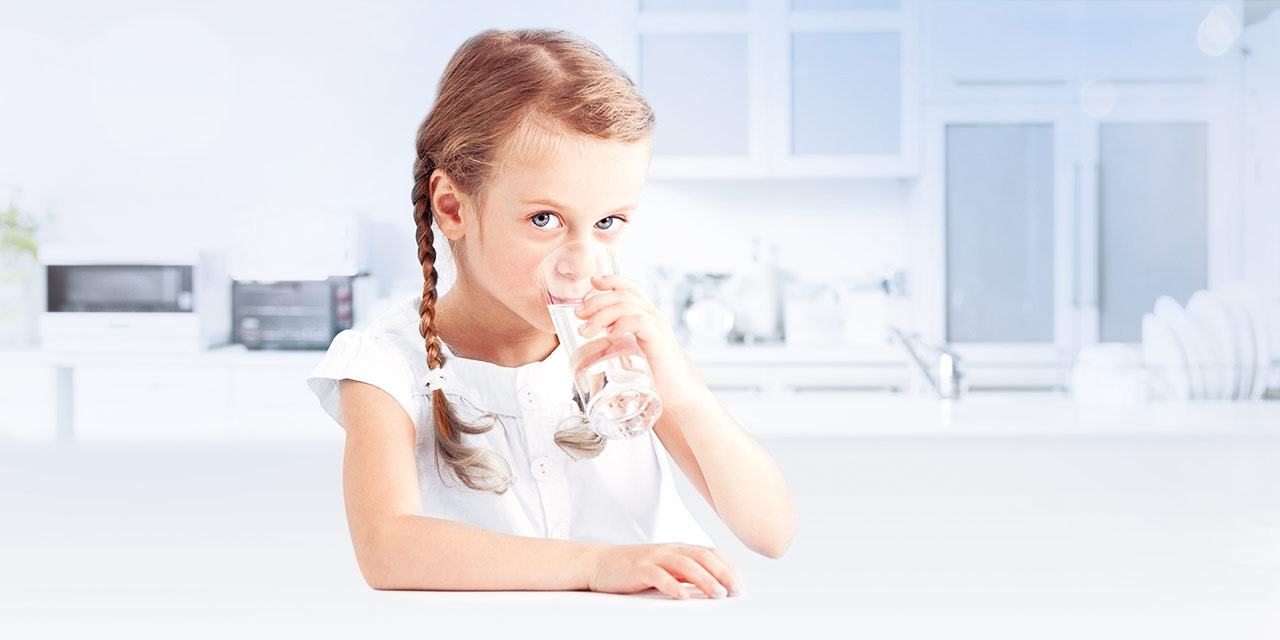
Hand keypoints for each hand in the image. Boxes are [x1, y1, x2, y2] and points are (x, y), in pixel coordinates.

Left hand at [573, 274, 708, 410]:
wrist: (683, 393)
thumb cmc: (661, 377)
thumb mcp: (637, 355)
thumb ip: (619, 346)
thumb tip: (593, 346)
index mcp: (649, 318)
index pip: (631, 288)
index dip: (611, 280)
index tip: (592, 282)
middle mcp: (654, 318)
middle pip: (624, 294)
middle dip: (597, 300)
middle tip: (579, 313)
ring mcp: (658, 327)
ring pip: (627, 305)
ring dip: (601, 314)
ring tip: (585, 330)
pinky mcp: (658, 340)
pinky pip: (638, 320)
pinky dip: (620, 323)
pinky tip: (609, 334)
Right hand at [587, 542, 745, 599]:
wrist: (600, 563)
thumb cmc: (635, 569)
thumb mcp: (666, 569)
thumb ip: (687, 574)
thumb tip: (714, 586)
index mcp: (679, 550)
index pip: (710, 554)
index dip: (728, 567)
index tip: (740, 584)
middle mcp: (670, 550)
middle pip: (702, 557)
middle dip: (723, 573)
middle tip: (735, 590)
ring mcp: (654, 557)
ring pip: (685, 564)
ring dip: (704, 579)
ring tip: (717, 593)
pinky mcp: (639, 568)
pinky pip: (658, 575)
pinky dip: (672, 585)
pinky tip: (683, 596)